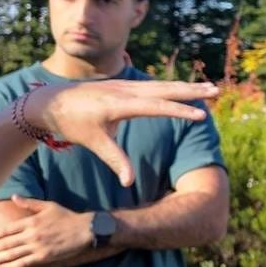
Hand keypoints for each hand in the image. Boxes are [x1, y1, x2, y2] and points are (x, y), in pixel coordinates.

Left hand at [0, 196, 92, 266]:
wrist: (85, 230)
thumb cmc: (67, 217)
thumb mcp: (49, 206)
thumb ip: (30, 203)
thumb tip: (13, 197)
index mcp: (31, 222)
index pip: (5, 230)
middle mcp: (31, 235)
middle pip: (5, 244)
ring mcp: (37, 247)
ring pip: (11, 255)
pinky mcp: (44, 257)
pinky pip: (23, 264)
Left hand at [25, 79, 218, 186]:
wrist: (49, 102)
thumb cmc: (72, 124)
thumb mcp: (93, 143)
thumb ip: (115, 160)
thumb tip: (128, 182)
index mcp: (119, 104)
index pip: (156, 107)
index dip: (180, 112)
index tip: (201, 115)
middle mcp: (125, 90)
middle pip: (166, 89)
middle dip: (192, 91)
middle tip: (216, 91)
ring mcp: (125, 84)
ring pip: (163, 84)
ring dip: (187, 86)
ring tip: (210, 88)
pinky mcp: (124, 84)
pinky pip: (154, 85)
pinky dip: (173, 87)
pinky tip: (186, 89)